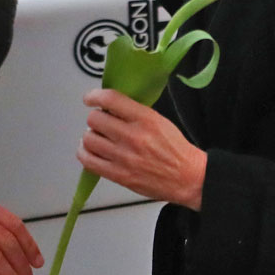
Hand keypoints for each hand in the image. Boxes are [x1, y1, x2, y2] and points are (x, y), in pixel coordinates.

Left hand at [77, 88, 206, 210]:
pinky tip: (92, 151)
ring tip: (98, 138)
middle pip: (94, 119)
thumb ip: (134, 112)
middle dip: (95, 118)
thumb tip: (108, 106)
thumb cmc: (175, 149)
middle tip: (102, 123)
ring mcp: (124, 157)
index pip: (111, 99)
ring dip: (90, 136)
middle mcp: (133, 137)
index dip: (95, 96)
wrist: (188, 178)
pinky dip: (85, 153)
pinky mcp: (119, 175)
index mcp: (145, 119)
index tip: (90, 98)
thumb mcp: (159, 120)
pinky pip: (88, 161)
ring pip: (88, 138)